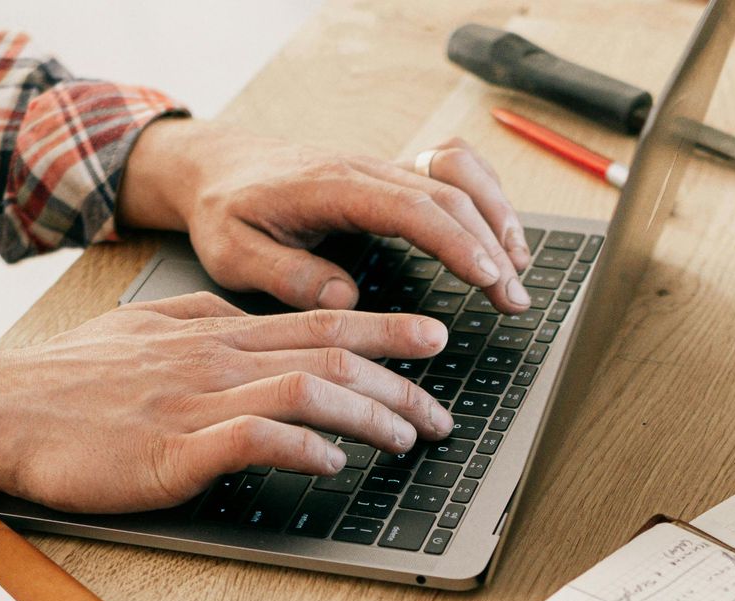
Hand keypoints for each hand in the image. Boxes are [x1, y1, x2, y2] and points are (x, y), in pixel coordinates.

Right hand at [0, 293, 453, 513]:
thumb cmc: (66, 380)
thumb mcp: (141, 328)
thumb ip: (198, 322)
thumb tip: (243, 319)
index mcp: (212, 332)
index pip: (317, 321)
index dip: (385, 331)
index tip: (434, 340)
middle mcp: (214, 358)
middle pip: (329, 356)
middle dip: (398, 382)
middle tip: (441, 411)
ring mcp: (195, 401)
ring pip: (305, 392)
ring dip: (367, 416)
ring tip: (406, 439)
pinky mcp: (173, 449)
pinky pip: (252, 440)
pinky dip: (301, 448)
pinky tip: (331, 463)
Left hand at [118, 119, 535, 313]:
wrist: (215, 167)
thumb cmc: (224, 211)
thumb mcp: (233, 252)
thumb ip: (285, 274)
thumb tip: (344, 299)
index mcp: (332, 185)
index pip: (412, 207)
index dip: (457, 242)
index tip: (489, 277)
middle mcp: (365, 169)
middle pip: (450, 194)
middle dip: (492, 244)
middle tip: (515, 298)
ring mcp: (381, 169)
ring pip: (459, 178)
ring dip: (497, 218)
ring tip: (520, 270)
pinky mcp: (388, 178)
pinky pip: (451, 174)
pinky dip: (484, 201)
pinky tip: (499, 239)